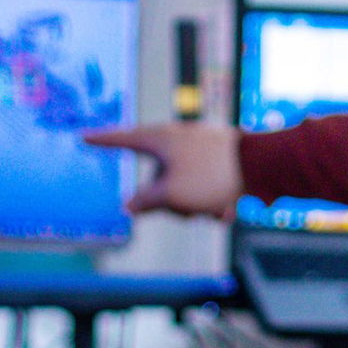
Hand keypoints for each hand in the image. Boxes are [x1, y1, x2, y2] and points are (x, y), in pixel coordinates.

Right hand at [82, 122, 241, 216]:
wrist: (262, 167)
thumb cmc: (212, 177)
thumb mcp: (172, 195)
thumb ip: (146, 202)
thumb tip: (128, 207)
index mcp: (160, 139)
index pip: (122, 139)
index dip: (102, 141)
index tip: (84, 137)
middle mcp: (178, 139)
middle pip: (157, 177)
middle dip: (172, 202)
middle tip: (190, 211)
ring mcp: (200, 148)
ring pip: (184, 186)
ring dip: (196, 206)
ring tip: (216, 210)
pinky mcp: (219, 159)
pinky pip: (204, 185)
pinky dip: (212, 200)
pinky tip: (227, 208)